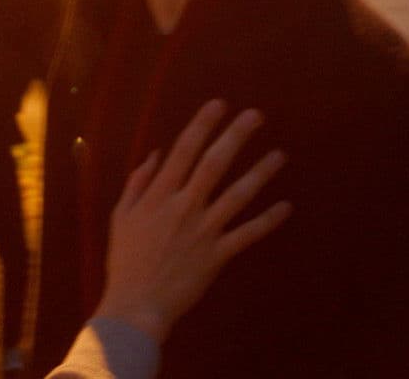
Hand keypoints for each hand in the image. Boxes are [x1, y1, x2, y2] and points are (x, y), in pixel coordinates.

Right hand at [95, 100, 291, 343]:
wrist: (136, 304)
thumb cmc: (126, 260)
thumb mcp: (122, 216)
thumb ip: (138, 183)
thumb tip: (156, 153)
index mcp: (159, 195)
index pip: (184, 151)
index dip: (202, 125)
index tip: (219, 104)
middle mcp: (184, 206)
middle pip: (215, 164)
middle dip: (236, 136)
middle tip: (256, 115)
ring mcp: (204, 230)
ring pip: (238, 195)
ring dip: (260, 173)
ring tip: (280, 155)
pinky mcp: (218, 255)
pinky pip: (248, 234)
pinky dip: (268, 221)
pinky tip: (286, 206)